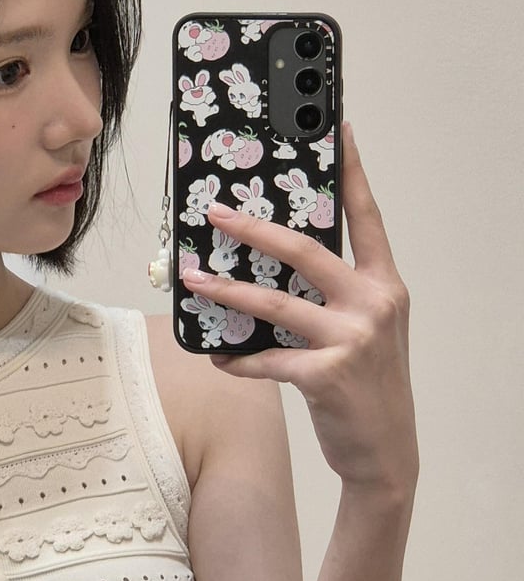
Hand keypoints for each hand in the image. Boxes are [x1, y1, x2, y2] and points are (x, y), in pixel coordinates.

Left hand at [180, 123, 416, 492]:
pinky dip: (237, 361)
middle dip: (253, 227)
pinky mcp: (328, 375)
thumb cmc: (366, 384)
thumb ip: (332, 295)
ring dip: (227, 291)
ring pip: (275, 303)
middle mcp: (374, 304)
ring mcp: (353, 339)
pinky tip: (219, 359)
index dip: (351, 172)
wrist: (386, 451)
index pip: (366, 217)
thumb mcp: (364, 330)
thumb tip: (269, 265)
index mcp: (384, 285)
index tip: (338, 129)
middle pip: (305, 250)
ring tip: (193, 280)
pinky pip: (267, 360)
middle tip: (215, 212)